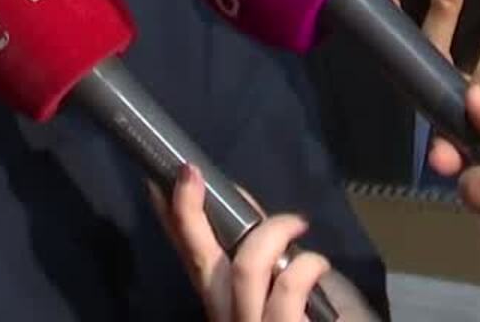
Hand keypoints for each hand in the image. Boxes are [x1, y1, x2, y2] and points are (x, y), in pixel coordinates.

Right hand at [150, 165, 339, 320]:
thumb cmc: (315, 320)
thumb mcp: (283, 286)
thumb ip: (264, 253)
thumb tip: (244, 205)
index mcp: (223, 303)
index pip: (189, 256)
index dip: (172, 218)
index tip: (161, 179)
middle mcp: (227, 317)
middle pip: (200, 260)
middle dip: (189, 213)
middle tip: (191, 172)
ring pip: (245, 269)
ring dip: (271, 234)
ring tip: (297, 223)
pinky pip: (288, 292)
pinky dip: (304, 266)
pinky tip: (318, 262)